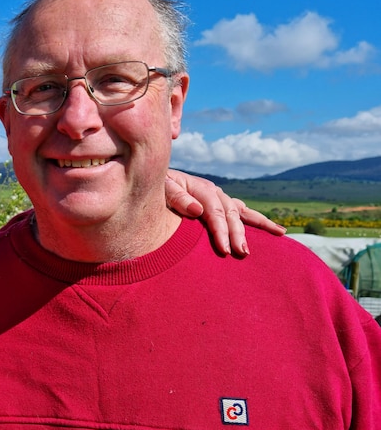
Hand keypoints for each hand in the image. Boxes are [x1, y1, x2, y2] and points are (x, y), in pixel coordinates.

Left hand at [165, 169, 285, 256]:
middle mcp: (213, 191)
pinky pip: (241, 210)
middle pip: (231, 214)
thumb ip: (176, 197)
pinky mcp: (219, 202)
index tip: (225, 250)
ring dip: (257, 225)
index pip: (215, 213)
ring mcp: (218, 196)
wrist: (152, 176)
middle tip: (242, 253)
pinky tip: (272, 227)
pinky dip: (256, 219)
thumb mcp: (160, 188)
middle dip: (238, 234)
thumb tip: (198, 211)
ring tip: (278, 234)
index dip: (221, 232)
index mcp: (201, 188)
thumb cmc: (154, 186)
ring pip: (242, 211)